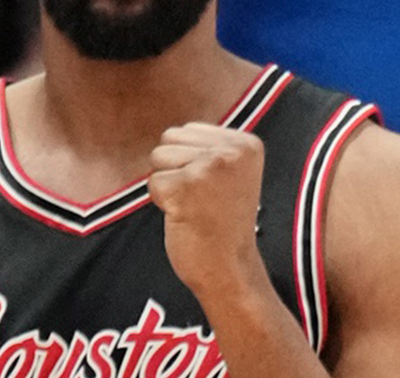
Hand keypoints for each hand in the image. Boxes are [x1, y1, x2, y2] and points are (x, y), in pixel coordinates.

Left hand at [148, 123, 267, 298]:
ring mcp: (209, 167)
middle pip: (170, 138)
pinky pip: (152, 182)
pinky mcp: (186, 186)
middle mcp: (231, 150)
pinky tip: (185, 217)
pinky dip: (161, 203)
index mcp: (247, 143)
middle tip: (201, 200)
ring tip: (193, 206)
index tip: (213, 189)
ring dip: (168, 184)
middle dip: (175, 169)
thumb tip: (174, 130)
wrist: (230, 269)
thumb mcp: (230, 173)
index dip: (190, 161)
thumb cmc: (222, 224)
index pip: (189, 129)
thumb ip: (209, 147)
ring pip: (158, 157)